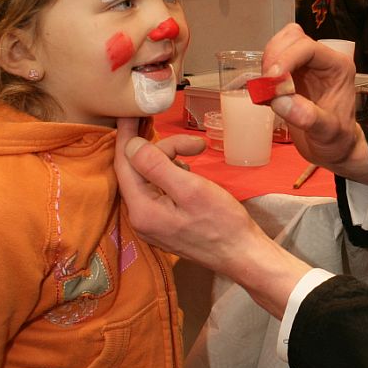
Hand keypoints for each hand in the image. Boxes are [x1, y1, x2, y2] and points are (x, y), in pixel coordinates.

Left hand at [115, 118, 309, 316]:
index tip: (129, 113)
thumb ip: (157, 166)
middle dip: (163, 149)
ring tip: (197, 154)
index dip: (126, 136)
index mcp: (142, 209)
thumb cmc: (222, 222)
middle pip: (139, 169)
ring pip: (151, 177)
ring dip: (171, 159)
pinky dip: (173, 173)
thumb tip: (131, 144)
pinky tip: (191, 172)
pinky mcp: (165, 222)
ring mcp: (152, 221)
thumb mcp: (191, 189)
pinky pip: (159, 188)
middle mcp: (140, 217)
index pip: (125, 164)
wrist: (243, 254)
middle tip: (194, 143)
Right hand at [262, 24, 367, 184]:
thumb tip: (280, 100)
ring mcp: (306, 66)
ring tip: (268, 90)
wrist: (335, 149)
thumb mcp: (328, 133)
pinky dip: (265, 73)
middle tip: (267, 85)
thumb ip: (308, 117)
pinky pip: (273, 61)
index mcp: (338, 67)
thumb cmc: (338, 140)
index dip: (287, 58)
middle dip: (275, 58)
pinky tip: (268, 95)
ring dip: (268, 62)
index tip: (271, 78)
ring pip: (281, 44)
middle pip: (293, 38)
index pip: (309, 48)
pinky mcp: (292, 74)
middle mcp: (322, 61)